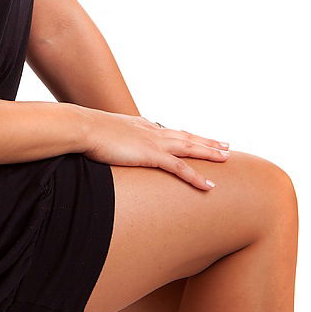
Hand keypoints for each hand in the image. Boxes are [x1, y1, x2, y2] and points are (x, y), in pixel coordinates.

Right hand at [81, 108, 229, 190]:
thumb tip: (108, 146)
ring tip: (227, 158)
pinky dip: (196, 177)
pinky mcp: (151, 155)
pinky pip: (180, 168)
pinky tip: (209, 186)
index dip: (187, 135)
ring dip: (209, 152)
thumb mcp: (103, 134)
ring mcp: (154, 142)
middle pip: (186, 136)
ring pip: (190, 147)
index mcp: (142, 125)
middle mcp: (152, 131)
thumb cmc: (87, 133)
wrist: (84, 127)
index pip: (171, 131)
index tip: (199, 138)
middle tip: (226, 145)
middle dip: (207, 141)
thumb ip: (112, 140)